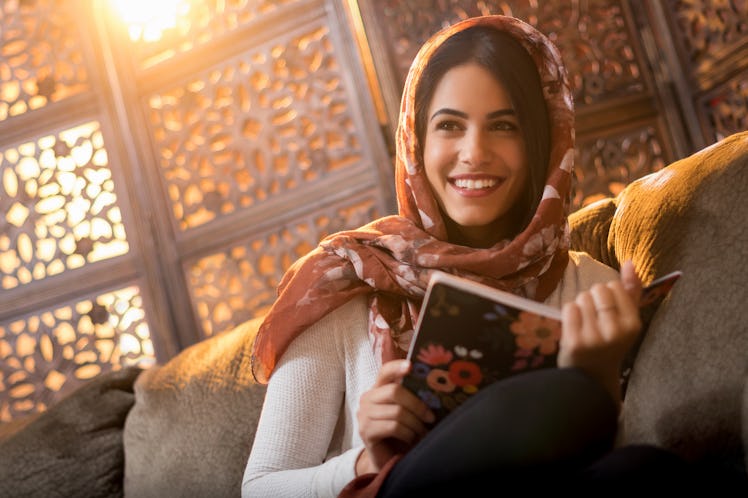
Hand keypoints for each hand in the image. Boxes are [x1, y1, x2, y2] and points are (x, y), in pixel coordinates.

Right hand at [356, 359, 434, 474]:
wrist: (387, 461)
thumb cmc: (401, 434)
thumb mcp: (407, 412)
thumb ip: (413, 398)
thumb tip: (436, 387)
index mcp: (378, 389)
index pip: (385, 371)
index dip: (397, 367)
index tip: (411, 366)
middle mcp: (367, 398)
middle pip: (395, 391)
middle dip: (417, 405)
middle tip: (431, 417)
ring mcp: (364, 415)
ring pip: (397, 412)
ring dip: (416, 424)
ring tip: (423, 432)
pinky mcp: (365, 431)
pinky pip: (394, 427)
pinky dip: (408, 434)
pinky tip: (412, 439)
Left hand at [558, 260, 642, 405]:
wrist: (591, 377)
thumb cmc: (608, 343)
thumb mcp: (625, 321)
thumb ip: (630, 291)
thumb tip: (629, 262)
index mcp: (633, 324)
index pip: (614, 286)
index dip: (606, 294)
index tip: (606, 311)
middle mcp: (616, 331)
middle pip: (597, 289)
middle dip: (591, 298)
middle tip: (593, 319)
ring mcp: (594, 337)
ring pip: (581, 298)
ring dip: (579, 307)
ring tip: (584, 325)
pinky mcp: (574, 342)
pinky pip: (568, 308)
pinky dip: (568, 314)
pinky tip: (573, 328)